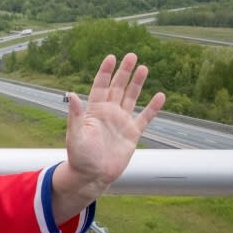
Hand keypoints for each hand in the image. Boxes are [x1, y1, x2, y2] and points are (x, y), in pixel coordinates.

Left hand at [52, 53, 165, 222]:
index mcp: (94, 111)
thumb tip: (72, 94)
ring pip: (131, 98)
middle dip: (124, 72)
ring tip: (143, 67)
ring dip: (137, 84)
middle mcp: (108, 114)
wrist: (92, 176)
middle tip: (131, 55)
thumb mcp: (75, 135)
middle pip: (117, 88)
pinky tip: (160, 96)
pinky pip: (145, 118)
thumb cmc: (79, 157)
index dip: (105, 72)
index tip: (111, 57)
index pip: (100, 86)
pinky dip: (153, 108)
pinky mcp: (132, 134)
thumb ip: (75, 115)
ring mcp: (121, 123)